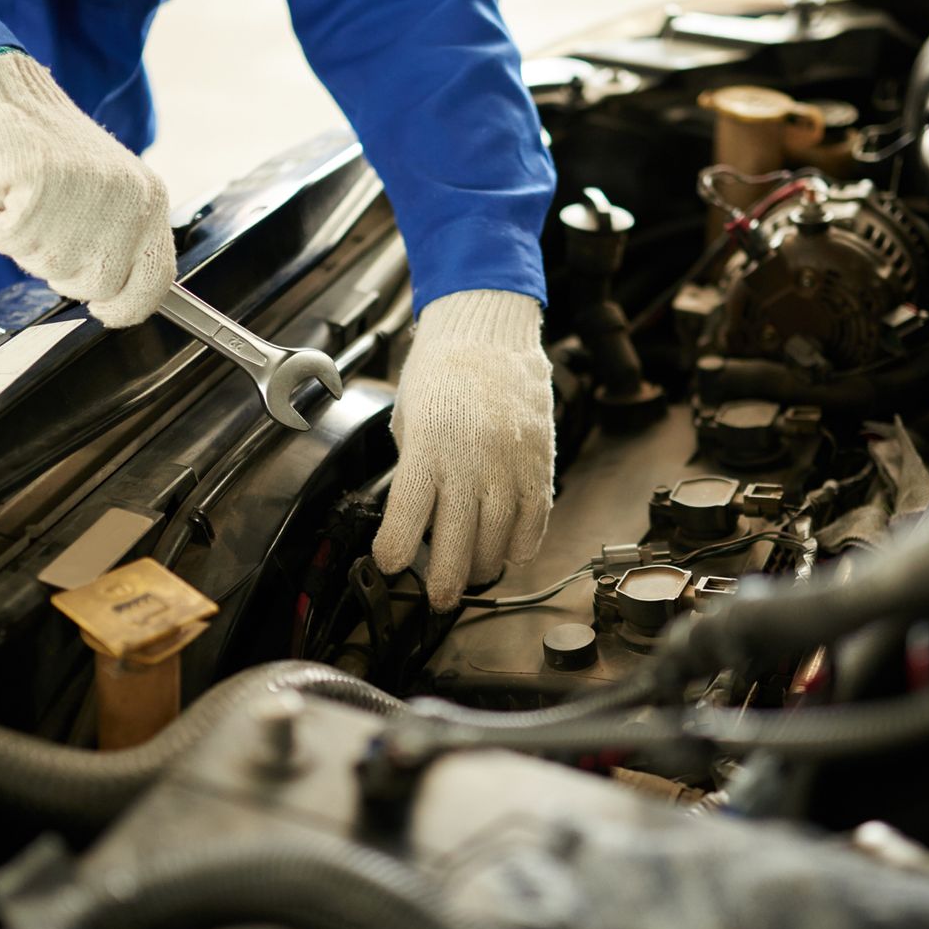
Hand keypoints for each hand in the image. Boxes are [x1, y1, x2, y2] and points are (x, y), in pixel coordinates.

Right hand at [0, 51, 174, 325]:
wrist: (14, 97)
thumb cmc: (56, 154)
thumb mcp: (112, 196)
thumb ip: (122, 242)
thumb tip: (116, 298)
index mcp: (150, 201)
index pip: (156, 281)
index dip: (128, 307)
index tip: (106, 311)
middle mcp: (127, 199)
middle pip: (97, 285)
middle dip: (63, 272)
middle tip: (46, 236)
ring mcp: (86, 192)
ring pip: (50, 266)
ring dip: (26, 246)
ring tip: (26, 206)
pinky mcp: (41, 184)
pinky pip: (10, 241)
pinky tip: (4, 199)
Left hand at [373, 290, 554, 609]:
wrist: (489, 331)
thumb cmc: (441, 369)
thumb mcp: (408, 419)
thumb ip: (413, 470)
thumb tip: (415, 516)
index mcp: (426, 450)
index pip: (404, 523)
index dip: (393, 555)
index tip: (389, 564)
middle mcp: (469, 463)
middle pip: (455, 546)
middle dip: (442, 583)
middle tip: (437, 598)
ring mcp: (508, 465)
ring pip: (498, 542)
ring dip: (481, 567)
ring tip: (470, 573)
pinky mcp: (538, 463)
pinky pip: (534, 521)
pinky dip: (521, 544)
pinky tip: (508, 550)